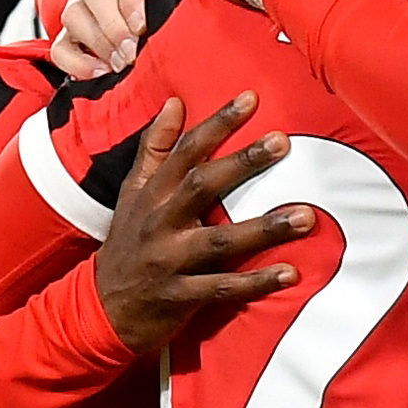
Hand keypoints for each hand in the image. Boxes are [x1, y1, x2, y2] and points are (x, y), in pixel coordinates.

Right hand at [96, 92, 310, 353]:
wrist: (101, 308)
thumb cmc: (128, 242)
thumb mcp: (132, 193)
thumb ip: (154, 149)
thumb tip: (174, 102)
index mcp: (151, 194)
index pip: (185, 151)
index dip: (217, 123)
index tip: (251, 98)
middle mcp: (159, 223)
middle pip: (201, 186)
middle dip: (243, 163)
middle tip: (282, 142)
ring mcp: (169, 261)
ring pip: (220, 241)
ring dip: (264, 229)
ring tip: (306, 217)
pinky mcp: (179, 297)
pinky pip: (222, 288)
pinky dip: (256, 282)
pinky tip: (290, 273)